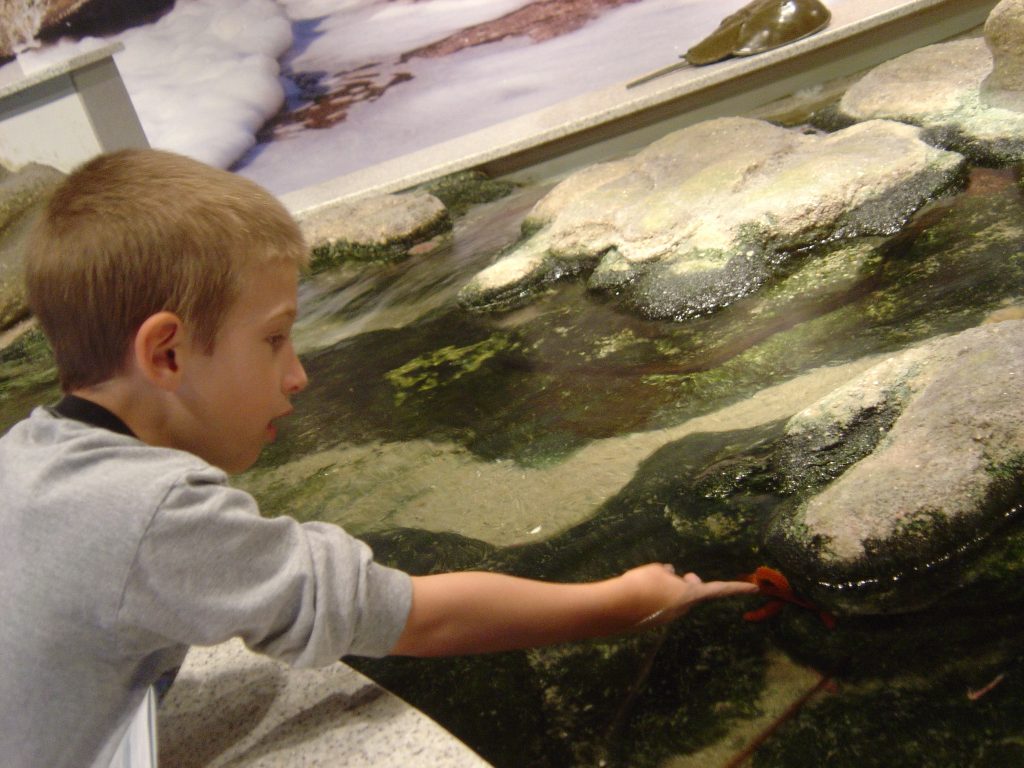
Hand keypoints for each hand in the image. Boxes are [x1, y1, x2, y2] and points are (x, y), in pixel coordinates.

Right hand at [619, 563, 759, 629]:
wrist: (616, 607)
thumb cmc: (643, 583)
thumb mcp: (657, 570)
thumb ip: (668, 572)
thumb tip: (670, 574)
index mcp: (690, 595)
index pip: (720, 589)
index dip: (738, 588)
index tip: (756, 588)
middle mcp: (682, 609)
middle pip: (693, 594)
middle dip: (692, 584)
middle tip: (688, 575)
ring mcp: (668, 617)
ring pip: (674, 599)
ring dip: (669, 588)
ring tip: (655, 578)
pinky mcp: (654, 621)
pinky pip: (660, 605)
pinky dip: (656, 595)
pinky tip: (642, 588)